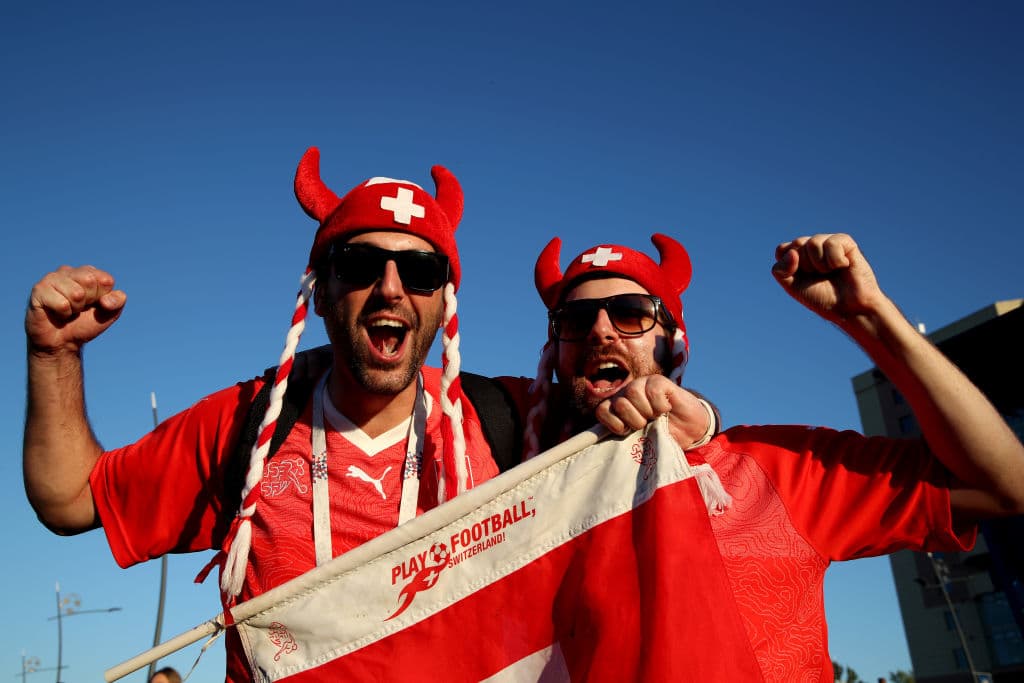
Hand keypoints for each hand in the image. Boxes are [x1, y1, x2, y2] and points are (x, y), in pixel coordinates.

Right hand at [25, 266, 125, 355]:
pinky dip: (63, 313)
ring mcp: (52, 278)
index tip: (93, 304)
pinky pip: (62, 303)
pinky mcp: (39, 290)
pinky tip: (56, 313)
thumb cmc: (85, 324)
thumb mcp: (109, 313)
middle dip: (88, 301)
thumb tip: (106, 299)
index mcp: (87, 272)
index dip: (102, 298)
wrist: (62, 343)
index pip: (105, 280)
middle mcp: (68, 271)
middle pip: (89, 281)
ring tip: (67, 311)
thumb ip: (118, 301)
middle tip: (78, 308)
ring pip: (76, 293)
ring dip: (74, 308)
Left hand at [593, 375, 713, 446]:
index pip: (601, 411)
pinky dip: (661, 404)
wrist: (690, 431)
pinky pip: (653, 390)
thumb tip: (602, 446)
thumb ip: (622, 437)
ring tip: (657, 416)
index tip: (629, 431)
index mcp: (618, 408)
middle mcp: (626, 393)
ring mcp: (642, 384)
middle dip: (635, 420)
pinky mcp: (659, 381)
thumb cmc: (662, 435)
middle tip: (648, 423)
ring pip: (632, 393)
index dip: (616, 424)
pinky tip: (667, 407)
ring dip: (648, 411)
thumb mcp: (639, 441)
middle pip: (619, 403)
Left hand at [771, 233, 883, 324]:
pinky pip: (831, 243)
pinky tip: (844, 266)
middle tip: (819, 276)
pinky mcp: (845, 242)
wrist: (849, 308)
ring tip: (831, 272)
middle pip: (797, 243)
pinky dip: (836, 260)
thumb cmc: (821, 297)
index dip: (789, 266)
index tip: (801, 279)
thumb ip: (781, 270)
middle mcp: (811, 246)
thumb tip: (793, 253)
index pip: (782, 249)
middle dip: (806, 266)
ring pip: (813, 243)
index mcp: (797, 256)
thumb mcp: (792, 287)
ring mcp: (828, 242)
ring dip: (821, 264)